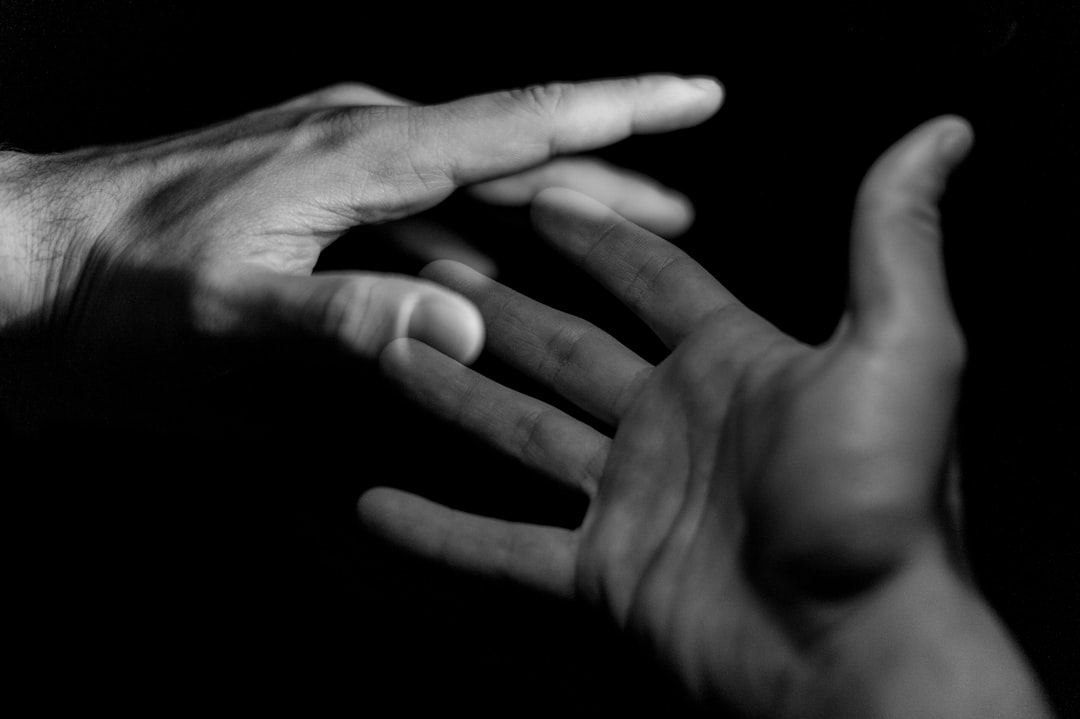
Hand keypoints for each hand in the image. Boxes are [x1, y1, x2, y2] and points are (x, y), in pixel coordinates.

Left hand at [0, 75, 720, 421]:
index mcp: (365, 153)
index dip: (618, 109)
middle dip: (610, 167)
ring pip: (480, 172)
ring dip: (554, 200)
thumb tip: (467, 324)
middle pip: (519, 147)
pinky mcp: (326, 178)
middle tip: (687, 200)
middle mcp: (368, 135)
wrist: (45, 249)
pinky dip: (483, 222)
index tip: (698, 91)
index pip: (519, 121)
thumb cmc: (132, 279)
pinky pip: (431, 194)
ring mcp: (347, 152)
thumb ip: (347, 316)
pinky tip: (503, 253)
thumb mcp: (232, 310)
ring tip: (625, 221)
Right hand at [359, 117, 1053, 716]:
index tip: (543, 198)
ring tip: (390, 352)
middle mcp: (673, 428)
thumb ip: (894, 242)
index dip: (602, 238)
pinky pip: (501, 547)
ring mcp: (631, 502)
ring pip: (521, 434)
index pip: (654, 283)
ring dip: (455, 396)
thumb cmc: (880, 507)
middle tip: (431, 268)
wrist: (855, 656)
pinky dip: (441, 531)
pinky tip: (381, 507)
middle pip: (565, 351)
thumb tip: (941, 136)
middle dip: (498, 308)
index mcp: (732, 367)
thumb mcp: (899, 351)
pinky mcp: (602, 575)